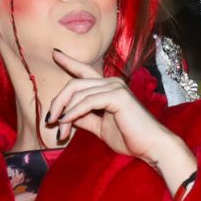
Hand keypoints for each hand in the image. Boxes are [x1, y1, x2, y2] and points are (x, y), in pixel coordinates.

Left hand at [48, 50, 195, 186]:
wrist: (152, 147)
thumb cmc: (130, 138)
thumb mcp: (100, 126)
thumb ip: (84, 118)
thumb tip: (65, 115)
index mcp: (108, 87)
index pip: (84, 72)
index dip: (69, 62)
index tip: (55, 54)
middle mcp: (112, 82)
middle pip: (75, 84)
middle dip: (58, 102)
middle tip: (49, 120)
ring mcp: (115, 87)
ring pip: (78, 93)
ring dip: (64, 113)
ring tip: (59, 131)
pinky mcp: (117, 96)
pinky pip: (88, 102)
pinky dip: (74, 112)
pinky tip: (66, 121)